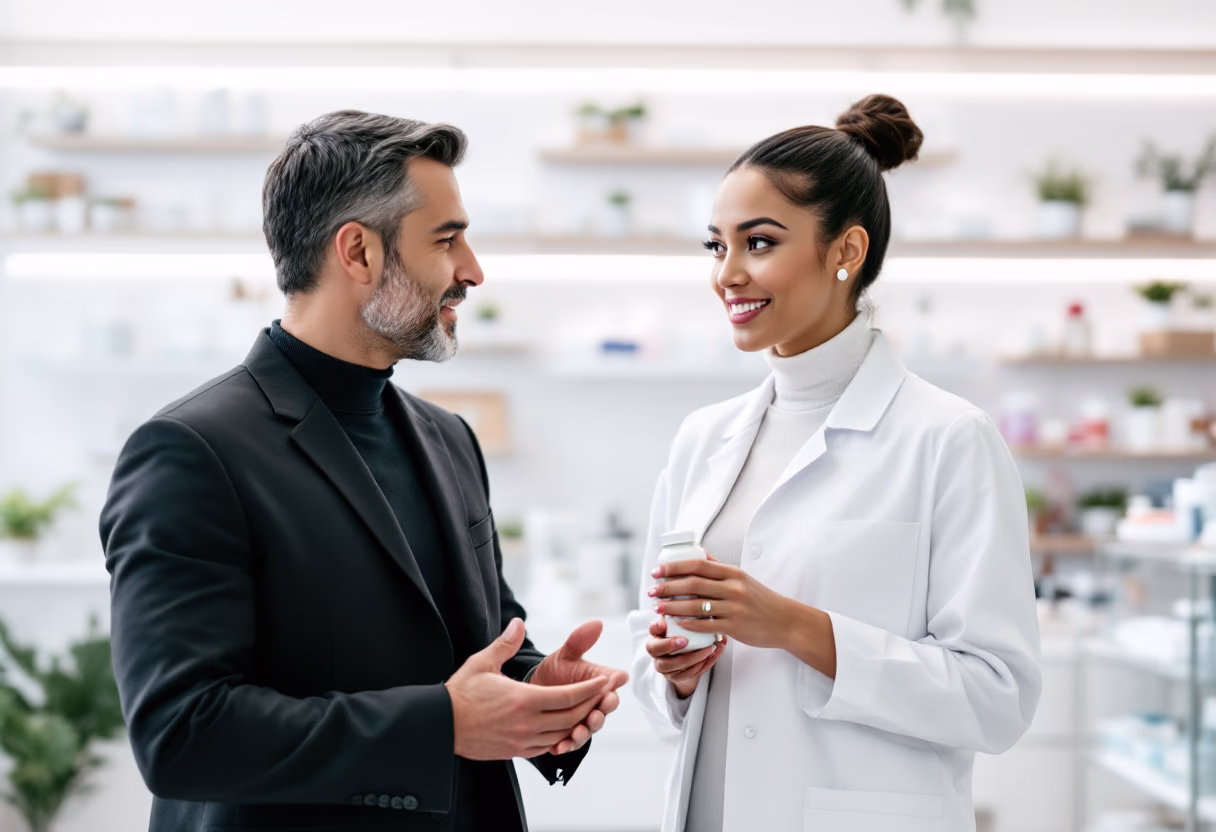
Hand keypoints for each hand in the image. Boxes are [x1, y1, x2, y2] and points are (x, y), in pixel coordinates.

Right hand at [446, 619, 613, 760]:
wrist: (441, 725)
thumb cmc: (461, 693)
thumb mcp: (482, 662)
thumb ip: (505, 643)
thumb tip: (518, 623)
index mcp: (524, 699)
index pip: (569, 696)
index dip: (591, 689)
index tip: (606, 681)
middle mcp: (527, 723)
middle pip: (571, 717)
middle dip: (592, 705)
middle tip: (605, 694)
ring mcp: (522, 740)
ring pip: (562, 734)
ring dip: (579, 723)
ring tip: (590, 710)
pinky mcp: (515, 751)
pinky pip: (547, 746)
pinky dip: (560, 737)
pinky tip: (564, 727)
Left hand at [530, 620, 629, 754]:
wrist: (531, 689)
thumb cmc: (555, 670)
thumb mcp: (566, 654)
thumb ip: (580, 641)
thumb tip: (597, 622)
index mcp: (598, 684)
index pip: (612, 690)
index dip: (611, 693)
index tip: (608, 692)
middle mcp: (593, 704)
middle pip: (603, 713)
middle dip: (600, 716)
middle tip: (595, 715)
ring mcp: (581, 721)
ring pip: (587, 731)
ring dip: (584, 734)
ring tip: (577, 733)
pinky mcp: (566, 735)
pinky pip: (568, 744)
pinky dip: (564, 747)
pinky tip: (557, 749)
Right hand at [645, 615, 724, 699]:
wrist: (686, 661)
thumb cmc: (685, 635)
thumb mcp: (682, 623)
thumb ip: (684, 613)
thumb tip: (694, 598)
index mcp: (656, 634)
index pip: (652, 629)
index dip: (656, 627)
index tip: (664, 624)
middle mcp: (657, 651)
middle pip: (656, 650)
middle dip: (670, 645)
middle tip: (685, 640)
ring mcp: (665, 667)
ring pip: (674, 665)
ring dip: (693, 657)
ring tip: (709, 648)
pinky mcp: (676, 678)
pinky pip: (688, 674)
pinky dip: (703, 665)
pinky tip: (713, 655)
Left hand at [650, 555, 797, 649]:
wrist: (785, 621)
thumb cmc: (761, 599)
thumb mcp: (742, 578)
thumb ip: (720, 567)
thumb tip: (699, 553)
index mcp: (732, 573)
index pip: (698, 565)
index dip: (674, 567)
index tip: (657, 571)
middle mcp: (733, 588)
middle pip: (693, 584)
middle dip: (668, 587)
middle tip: (652, 591)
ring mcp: (734, 608)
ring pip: (696, 605)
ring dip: (673, 606)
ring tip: (658, 608)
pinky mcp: (735, 627)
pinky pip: (706, 625)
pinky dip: (689, 624)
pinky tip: (676, 623)